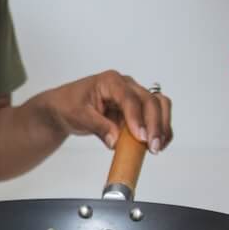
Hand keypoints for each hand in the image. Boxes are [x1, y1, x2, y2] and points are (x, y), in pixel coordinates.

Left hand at [44, 71, 173, 152]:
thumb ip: (98, 127)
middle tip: (152, 147)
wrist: (66, 108)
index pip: (129, 98)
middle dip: (155, 125)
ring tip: (158, 147)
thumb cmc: (70, 105)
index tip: (141, 137)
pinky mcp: (137, 110)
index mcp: (110, 81)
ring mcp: (134, 97)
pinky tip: (158, 144)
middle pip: (150, 101)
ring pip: (159, 105)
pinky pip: (156, 116)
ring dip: (162, 126)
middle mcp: (127, 86)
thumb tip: (115, 142)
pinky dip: (160, 129)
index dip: (137, 118)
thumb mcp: (79, 116)